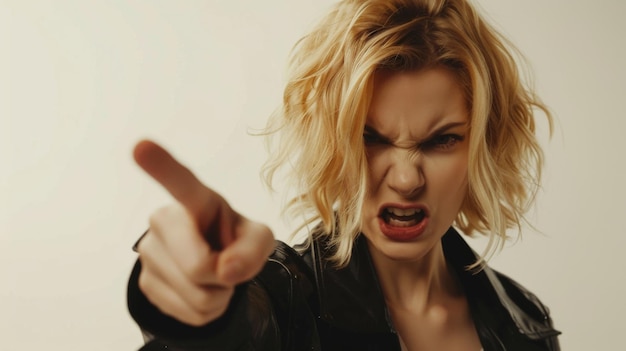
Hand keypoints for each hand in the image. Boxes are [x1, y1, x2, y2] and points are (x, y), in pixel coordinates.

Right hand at [132, 140, 274, 325]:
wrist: (214, 265)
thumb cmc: (234, 240)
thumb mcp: (258, 239)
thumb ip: (254, 248)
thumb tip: (225, 271)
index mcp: (195, 199)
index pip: (179, 180)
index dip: (160, 165)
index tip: (140, 147)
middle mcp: (162, 219)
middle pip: (198, 266)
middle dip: (223, 277)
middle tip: (225, 264)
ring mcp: (147, 252)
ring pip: (196, 296)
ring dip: (217, 295)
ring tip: (212, 275)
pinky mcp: (143, 281)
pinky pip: (189, 313)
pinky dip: (207, 310)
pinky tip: (201, 289)